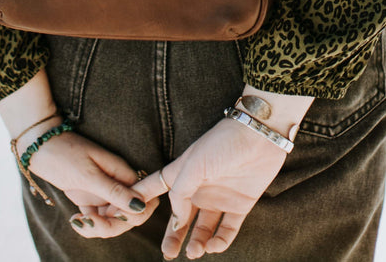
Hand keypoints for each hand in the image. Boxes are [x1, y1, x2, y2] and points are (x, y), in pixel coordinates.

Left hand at [25, 128, 159, 237]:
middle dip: (112, 225)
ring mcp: (103, 190)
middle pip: (128, 214)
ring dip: (98, 227)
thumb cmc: (64, 154)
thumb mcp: (88, 175)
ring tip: (77, 221)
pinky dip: (89, 224)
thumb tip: (141, 205)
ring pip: (112, 219)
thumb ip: (114, 191)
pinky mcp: (90, 196)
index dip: (132, 214)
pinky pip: (97, 217)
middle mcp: (116, 183)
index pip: (142, 200)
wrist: (39, 146)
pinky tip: (75, 220)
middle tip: (89, 221)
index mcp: (121, 172)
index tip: (111, 214)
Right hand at [138, 118, 287, 258]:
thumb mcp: (193, 163)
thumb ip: (180, 193)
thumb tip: (177, 221)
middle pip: (181, 217)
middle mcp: (199, 187)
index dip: (142, 199)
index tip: (125, 213)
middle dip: (173, 235)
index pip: (157, 187)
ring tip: (193, 252)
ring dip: (197, 242)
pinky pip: (227, 230)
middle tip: (168, 253)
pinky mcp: (240, 204)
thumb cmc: (223, 141)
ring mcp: (220, 196)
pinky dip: (220, 242)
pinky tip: (213, 247)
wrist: (260, 135)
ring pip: (203, 228)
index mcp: (183, 173)